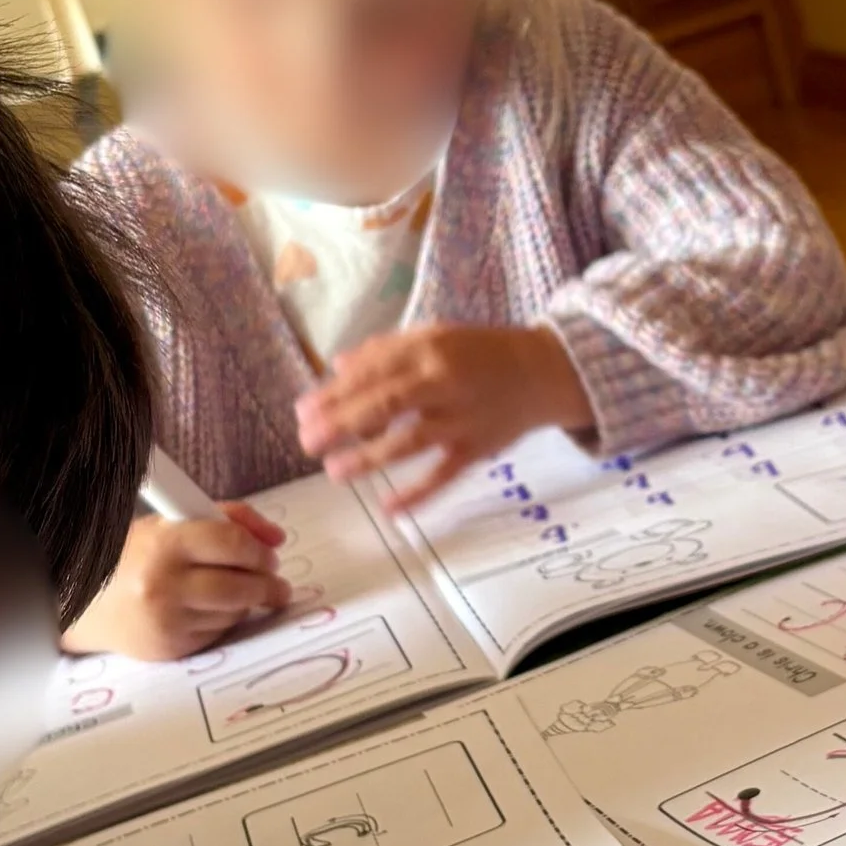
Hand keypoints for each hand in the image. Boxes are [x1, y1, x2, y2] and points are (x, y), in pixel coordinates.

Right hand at [63, 507, 290, 661]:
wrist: (88, 602)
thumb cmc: (136, 557)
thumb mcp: (172, 524)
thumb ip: (226, 520)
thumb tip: (276, 538)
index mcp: (165, 543)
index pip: (232, 543)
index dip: (259, 551)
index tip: (269, 555)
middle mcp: (165, 584)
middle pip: (241, 586)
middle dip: (267, 585)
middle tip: (273, 582)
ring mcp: (168, 620)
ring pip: (234, 613)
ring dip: (245, 603)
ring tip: (237, 592)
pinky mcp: (171, 648)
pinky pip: (218, 634)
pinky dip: (224, 622)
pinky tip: (210, 611)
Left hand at [295, 323, 593, 507]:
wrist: (541, 371)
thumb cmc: (479, 353)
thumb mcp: (434, 336)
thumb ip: (385, 350)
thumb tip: (337, 368)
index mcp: (427, 348)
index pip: (371, 372)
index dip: (333, 393)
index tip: (303, 411)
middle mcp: (443, 381)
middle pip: (384, 404)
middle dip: (340, 424)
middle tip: (307, 443)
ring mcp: (462, 417)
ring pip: (409, 441)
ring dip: (368, 458)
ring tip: (334, 472)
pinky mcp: (478, 448)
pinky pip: (444, 474)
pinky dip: (418, 494)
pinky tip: (388, 509)